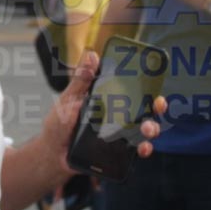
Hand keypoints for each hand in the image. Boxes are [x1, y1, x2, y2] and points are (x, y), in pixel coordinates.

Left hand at [40, 51, 166, 171]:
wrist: (52, 154)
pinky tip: (142, 147)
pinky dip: (143, 148)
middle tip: (157, 104)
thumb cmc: (58, 124)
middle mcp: (117, 116)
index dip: (146, 84)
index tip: (154, 79)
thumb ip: (81, 80)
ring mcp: (119, 134)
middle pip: (144, 108)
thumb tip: (91, 55)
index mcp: (107, 99)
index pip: (131, 89)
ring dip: (152, 127)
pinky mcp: (118, 152)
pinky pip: (136, 150)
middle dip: (156, 105)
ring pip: (145, 129)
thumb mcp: (68, 99)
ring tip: (147, 128)